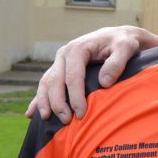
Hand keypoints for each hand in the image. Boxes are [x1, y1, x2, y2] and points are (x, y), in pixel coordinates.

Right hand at [26, 27, 157, 121]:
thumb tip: (103, 82)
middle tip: (66, 121)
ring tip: (47, 119)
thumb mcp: (126, 48)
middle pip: (55, 81)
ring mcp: (59, 63)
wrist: (118, 37)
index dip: (75, 96)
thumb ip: (117, 63)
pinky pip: (45, 85)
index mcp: (77, 48)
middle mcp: (64, 55)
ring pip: (46, 83)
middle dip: (58, 102)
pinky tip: (31, 114)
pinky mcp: (59, 70)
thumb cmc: (123, 43)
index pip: (72, 76)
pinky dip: (37, 99)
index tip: (81, 114)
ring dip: (45, 102)